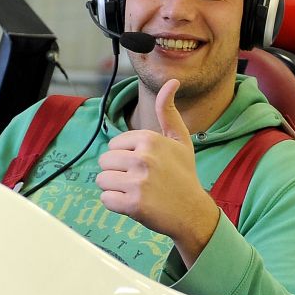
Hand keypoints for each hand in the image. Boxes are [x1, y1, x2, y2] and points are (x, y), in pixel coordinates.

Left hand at [96, 79, 220, 265]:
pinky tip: (133, 204)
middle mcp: (143, 157)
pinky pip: (105, 199)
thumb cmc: (184, 175)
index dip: (125, 157)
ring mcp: (138, 181)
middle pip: (104, 161)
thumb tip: (171, 82)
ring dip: (115, 188)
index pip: (113, 145)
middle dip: (117, 173)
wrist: (193, 212)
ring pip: (102, 180)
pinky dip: (115, 204)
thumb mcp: (180, 140)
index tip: (144, 166)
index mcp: (150, 139)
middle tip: (140, 181)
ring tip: (136, 192)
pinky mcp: (133, 204)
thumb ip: (168, 111)